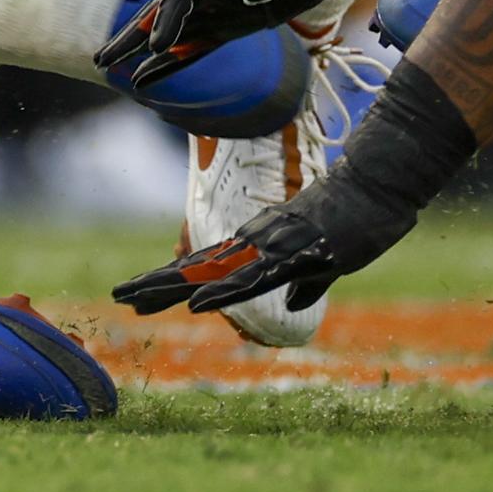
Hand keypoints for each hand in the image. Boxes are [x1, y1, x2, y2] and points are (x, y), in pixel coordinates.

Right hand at [95, 0, 372, 87]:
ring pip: (172, 32)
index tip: (157, 45)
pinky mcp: (233, 26)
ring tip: (107, 67)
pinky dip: (173, 65)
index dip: (168, 17)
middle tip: (103, 59)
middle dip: (131, 35)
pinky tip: (146, 80)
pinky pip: (198, 49)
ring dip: (140, 50)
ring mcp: (219, 9)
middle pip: (161, 12)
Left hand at [113, 173, 420, 318]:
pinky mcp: (289, 256)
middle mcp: (253, 244)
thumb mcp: (325, 262)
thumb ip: (304, 284)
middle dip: (156, 283)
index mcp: (257, 245)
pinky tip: (197, 304)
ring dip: (172, 288)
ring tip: (136, 300)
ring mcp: (268, 248)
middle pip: (195, 268)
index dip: (171, 279)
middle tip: (117, 295)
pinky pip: (248, 280)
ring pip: (210, 273)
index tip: (138, 294)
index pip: (205, 265)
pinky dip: (220, 292)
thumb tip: (290, 304)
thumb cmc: (353, 220)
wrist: (375, 187)